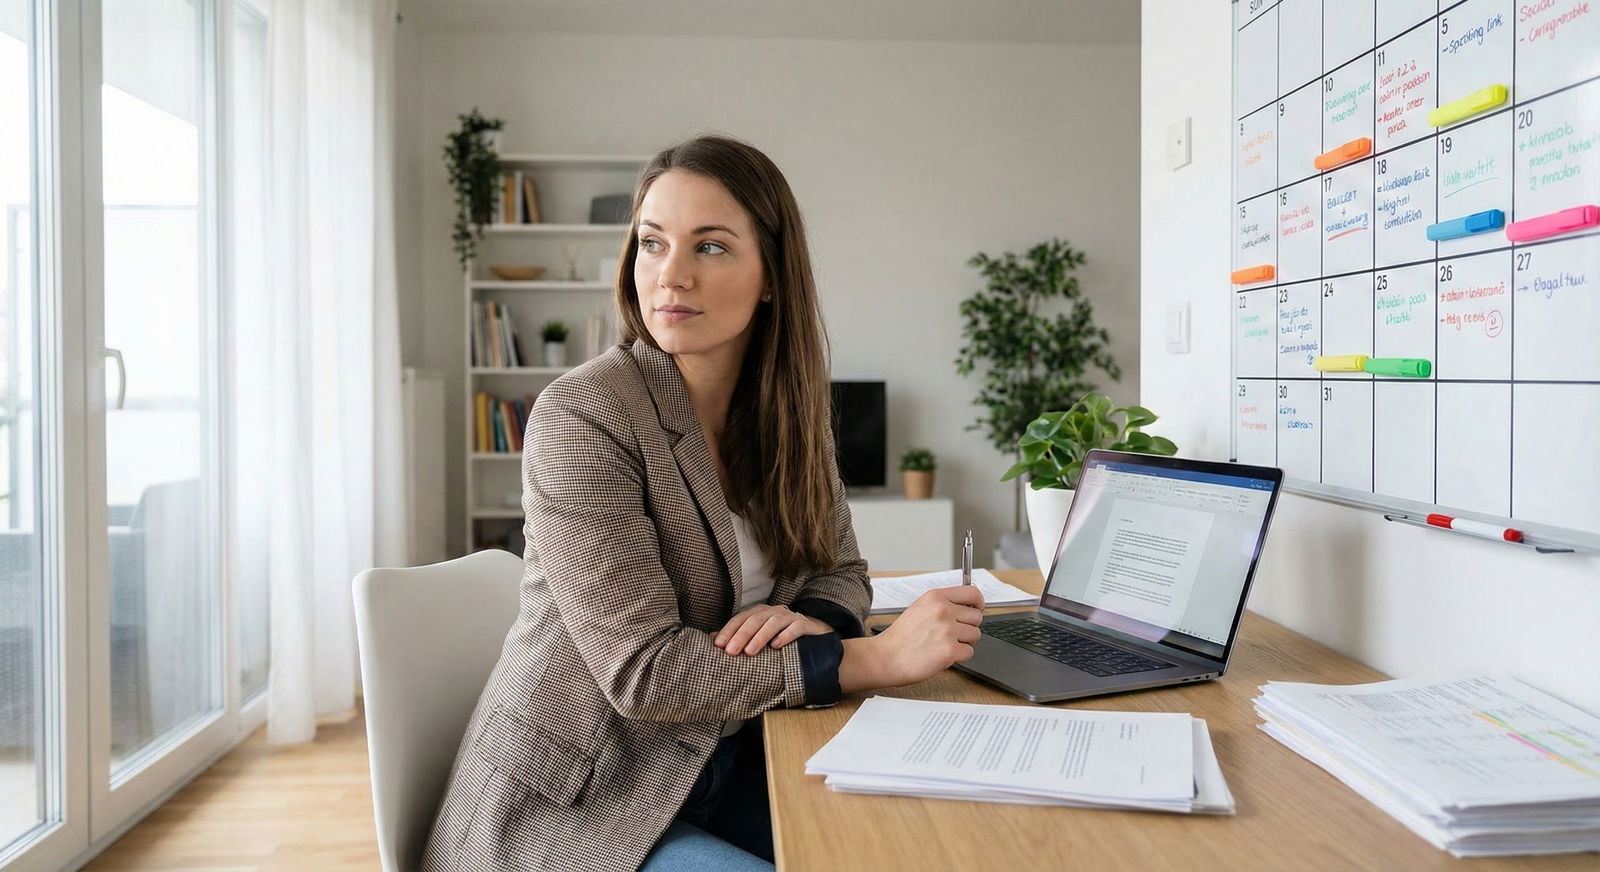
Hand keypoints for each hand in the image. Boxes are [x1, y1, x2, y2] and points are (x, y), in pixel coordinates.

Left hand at [713, 605, 832, 655]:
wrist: (815, 634)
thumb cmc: (781, 637)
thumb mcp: (758, 636)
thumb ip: (738, 636)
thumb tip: (711, 639)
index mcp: (760, 613)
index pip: (741, 618)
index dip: (729, 630)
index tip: (718, 645)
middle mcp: (774, 612)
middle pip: (755, 620)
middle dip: (741, 635)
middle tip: (730, 652)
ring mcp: (791, 617)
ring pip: (773, 622)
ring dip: (760, 636)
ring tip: (749, 652)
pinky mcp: (805, 625)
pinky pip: (795, 628)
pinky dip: (785, 636)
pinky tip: (776, 646)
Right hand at [871, 586, 984, 685]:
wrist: (886, 657)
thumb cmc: (901, 637)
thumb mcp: (920, 608)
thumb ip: (943, 603)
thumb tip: (968, 605)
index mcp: (936, 597)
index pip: (973, 592)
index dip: (978, 603)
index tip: (976, 609)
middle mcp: (943, 610)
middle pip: (976, 617)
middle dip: (967, 627)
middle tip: (951, 634)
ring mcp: (947, 630)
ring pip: (975, 635)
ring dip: (964, 642)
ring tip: (944, 644)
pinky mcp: (949, 650)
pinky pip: (969, 652)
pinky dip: (959, 657)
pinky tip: (943, 655)